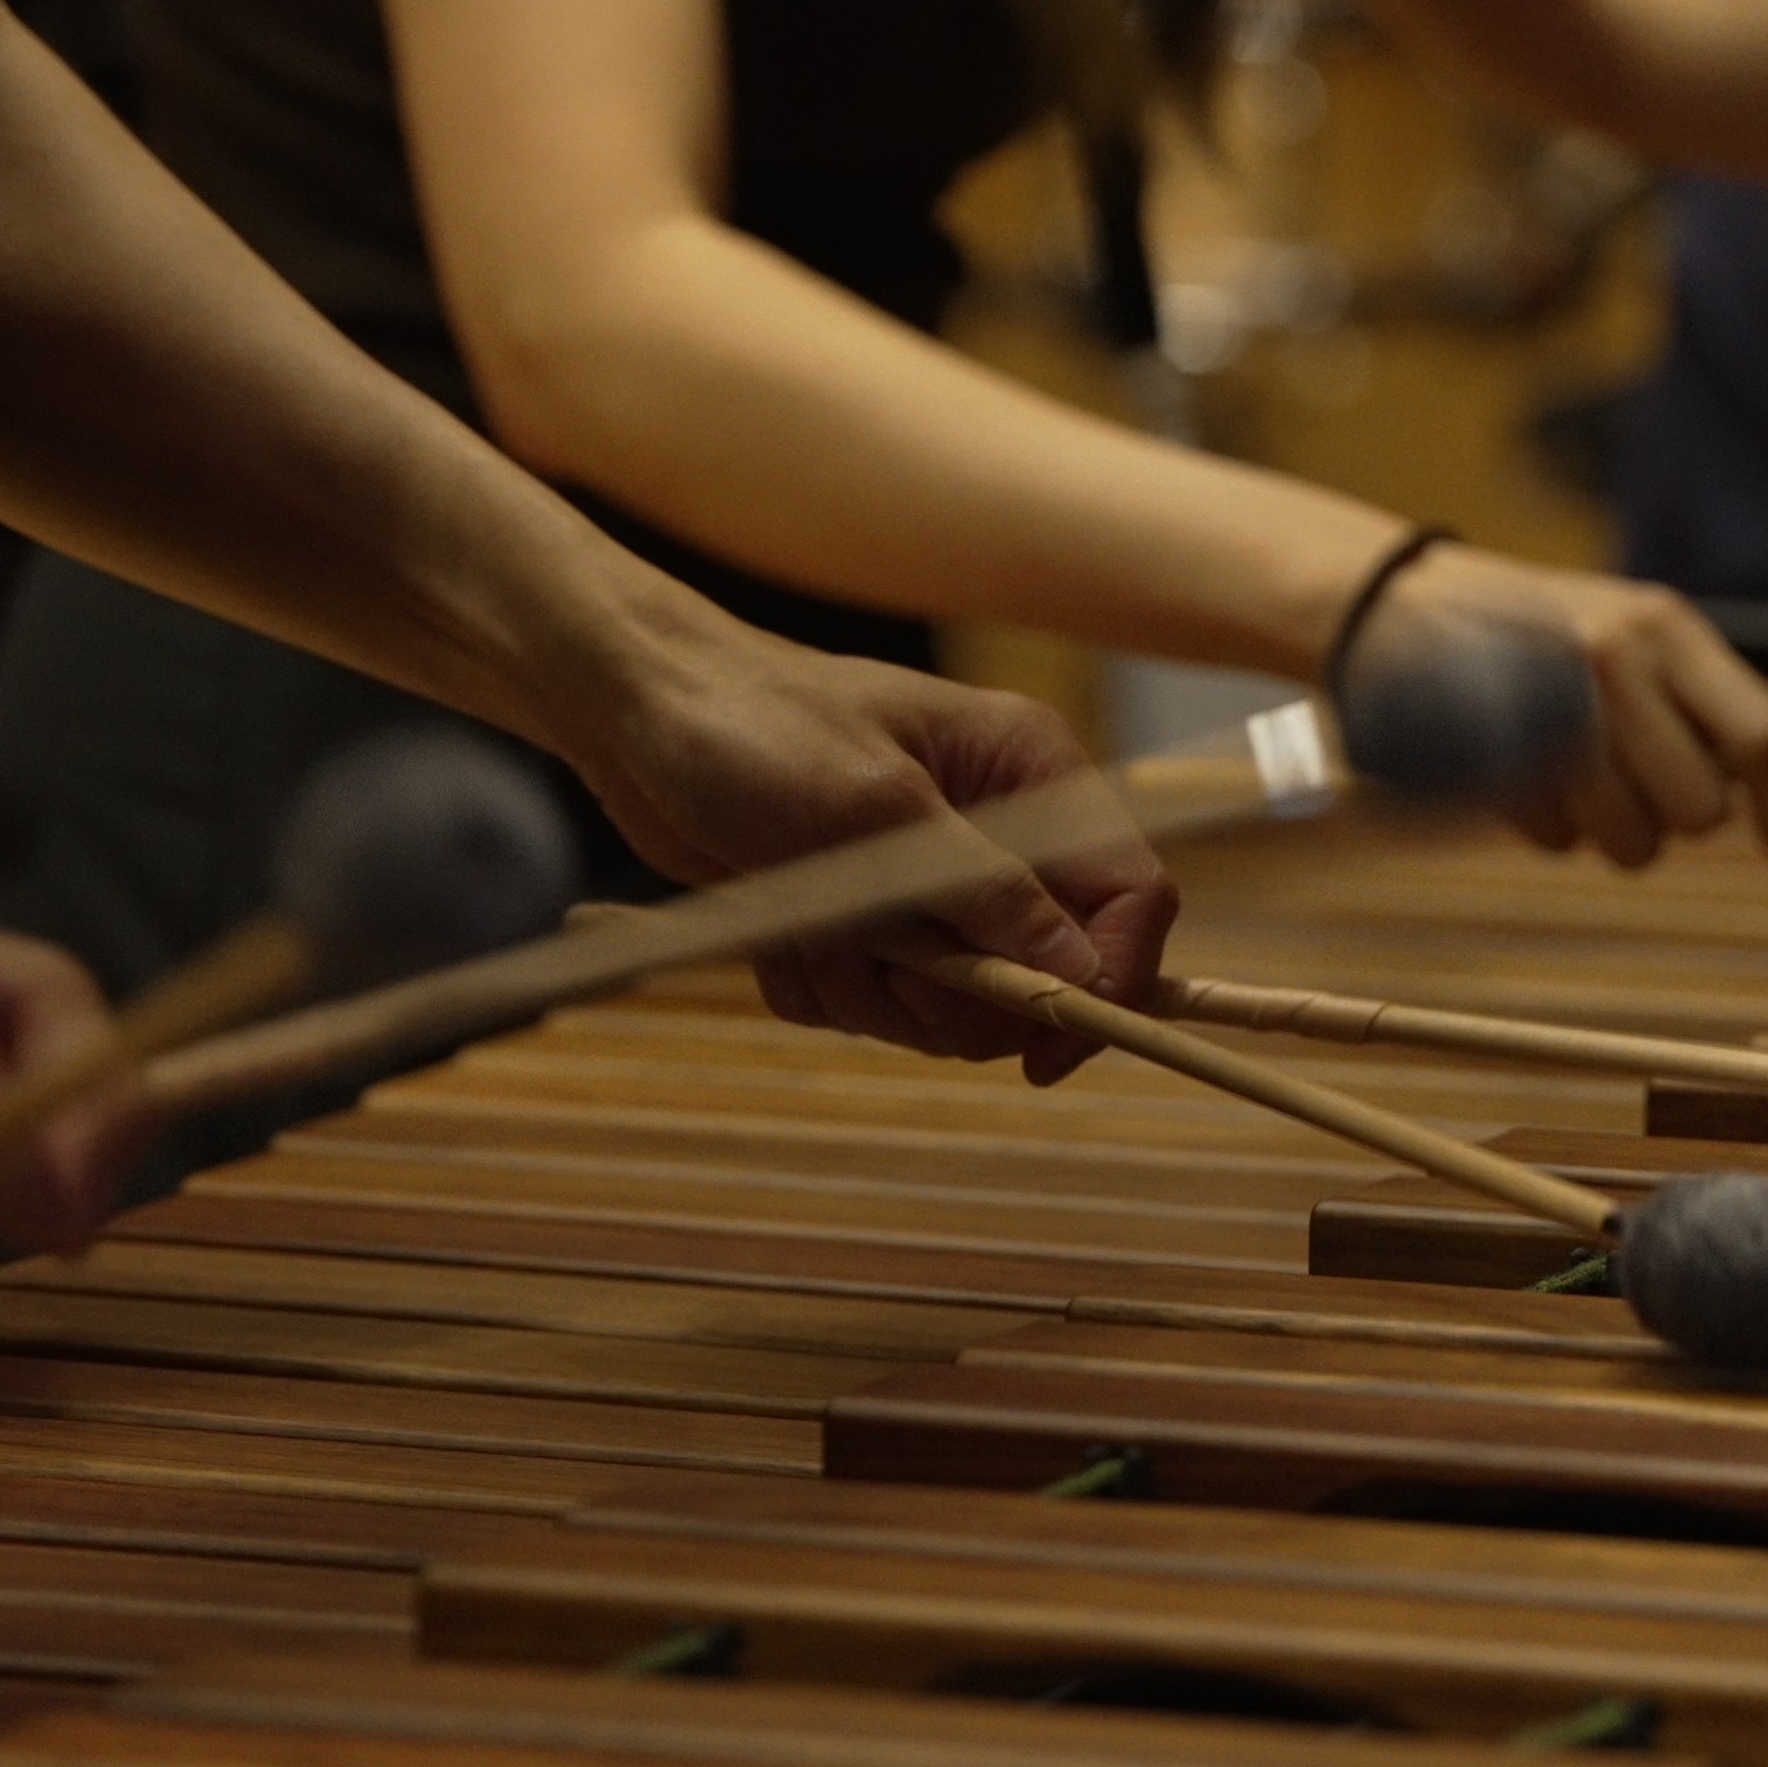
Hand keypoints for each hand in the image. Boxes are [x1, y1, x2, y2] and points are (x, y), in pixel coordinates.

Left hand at [567, 620, 1177, 1082]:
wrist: (636, 715)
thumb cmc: (753, 726)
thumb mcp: (877, 810)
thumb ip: (987, 895)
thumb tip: (1081, 974)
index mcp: (1035, 774)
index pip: (1131, 896)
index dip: (1111, 981)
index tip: (1048, 1051)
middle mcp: (1005, 833)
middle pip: (1042, 974)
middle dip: (952, 994)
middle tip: (880, 965)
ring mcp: (937, 884)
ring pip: (952, 1005)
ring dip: (870, 988)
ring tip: (807, 926)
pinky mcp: (874, 923)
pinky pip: (878, 1005)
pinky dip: (823, 985)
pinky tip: (780, 932)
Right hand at [1361, 546, 1767, 866]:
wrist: (1400, 606)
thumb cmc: (1541, 635)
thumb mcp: (1633, 635)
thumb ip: (1700, 701)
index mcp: (1667, 627)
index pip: (1765, 736)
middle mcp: (1618, 660)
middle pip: (1701, 809)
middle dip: (1676, 818)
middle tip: (1638, 786)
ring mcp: (1554, 711)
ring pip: (1634, 841)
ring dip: (1611, 832)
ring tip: (1575, 779)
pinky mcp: (1498, 759)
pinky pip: (1560, 843)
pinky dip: (1548, 827)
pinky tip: (1524, 775)